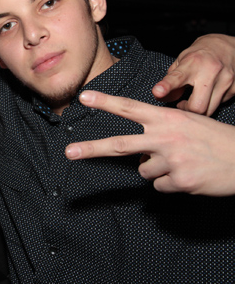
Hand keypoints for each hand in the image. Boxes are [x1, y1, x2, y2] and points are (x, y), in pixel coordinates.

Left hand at [65, 91, 234, 195]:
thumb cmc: (215, 140)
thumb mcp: (188, 124)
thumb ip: (159, 132)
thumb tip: (138, 155)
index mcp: (167, 118)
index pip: (130, 108)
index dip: (105, 102)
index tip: (83, 97)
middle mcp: (166, 137)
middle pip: (119, 144)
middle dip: (91, 150)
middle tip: (68, 152)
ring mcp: (172, 161)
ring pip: (144, 171)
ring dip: (157, 170)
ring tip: (182, 163)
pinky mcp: (179, 182)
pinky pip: (159, 186)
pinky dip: (170, 183)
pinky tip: (189, 175)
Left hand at [153, 34, 234, 115]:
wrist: (227, 46)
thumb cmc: (200, 55)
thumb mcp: (181, 62)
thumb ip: (170, 81)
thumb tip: (162, 98)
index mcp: (192, 63)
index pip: (177, 77)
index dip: (166, 86)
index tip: (158, 91)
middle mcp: (210, 71)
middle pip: (197, 106)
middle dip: (187, 110)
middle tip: (183, 104)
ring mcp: (226, 80)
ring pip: (209, 110)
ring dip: (200, 109)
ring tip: (196, 98)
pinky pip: (220, 104)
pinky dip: (212, 102)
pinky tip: (210, 92)